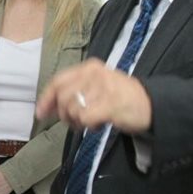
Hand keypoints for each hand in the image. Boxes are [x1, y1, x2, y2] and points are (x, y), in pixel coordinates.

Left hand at [35, 58, 152, 133]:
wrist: (152, 105)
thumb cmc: (121, 98)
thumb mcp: (97, 86)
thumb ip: (74, 91)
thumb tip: (47, 107)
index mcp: (89, 67)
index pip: (58, 81)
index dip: (46, 98)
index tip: (40, 113)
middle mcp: (94, 74)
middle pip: (62, 97)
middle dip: (64, 114)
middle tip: (76, 122)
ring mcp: (102, 88)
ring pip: (72, 109)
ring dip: (78, 122)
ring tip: (92, 121)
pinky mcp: (110, 104)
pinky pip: (85, 119)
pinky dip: (89, 126)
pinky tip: (99, 124)